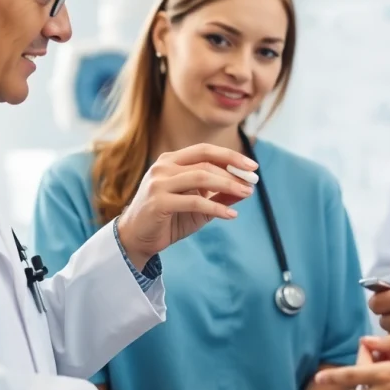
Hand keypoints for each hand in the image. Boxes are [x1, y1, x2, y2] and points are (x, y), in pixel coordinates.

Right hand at [116, 143, 256, 266]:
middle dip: (233, 172)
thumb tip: (247, 189)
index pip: (205, 150)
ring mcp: (158, 183)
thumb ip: (218, 196)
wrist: (136, 238)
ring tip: (246, 194)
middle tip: (252, 183)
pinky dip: (216, 208)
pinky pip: (194, 201)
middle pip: (205, 162)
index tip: (252, 167)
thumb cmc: (168, 219)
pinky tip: (230, 215)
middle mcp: (163, 167)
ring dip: (228, 185)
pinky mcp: (158, 202)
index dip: (230, 155)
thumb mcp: (198, 206)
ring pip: (201, 178)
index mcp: (171, 161)